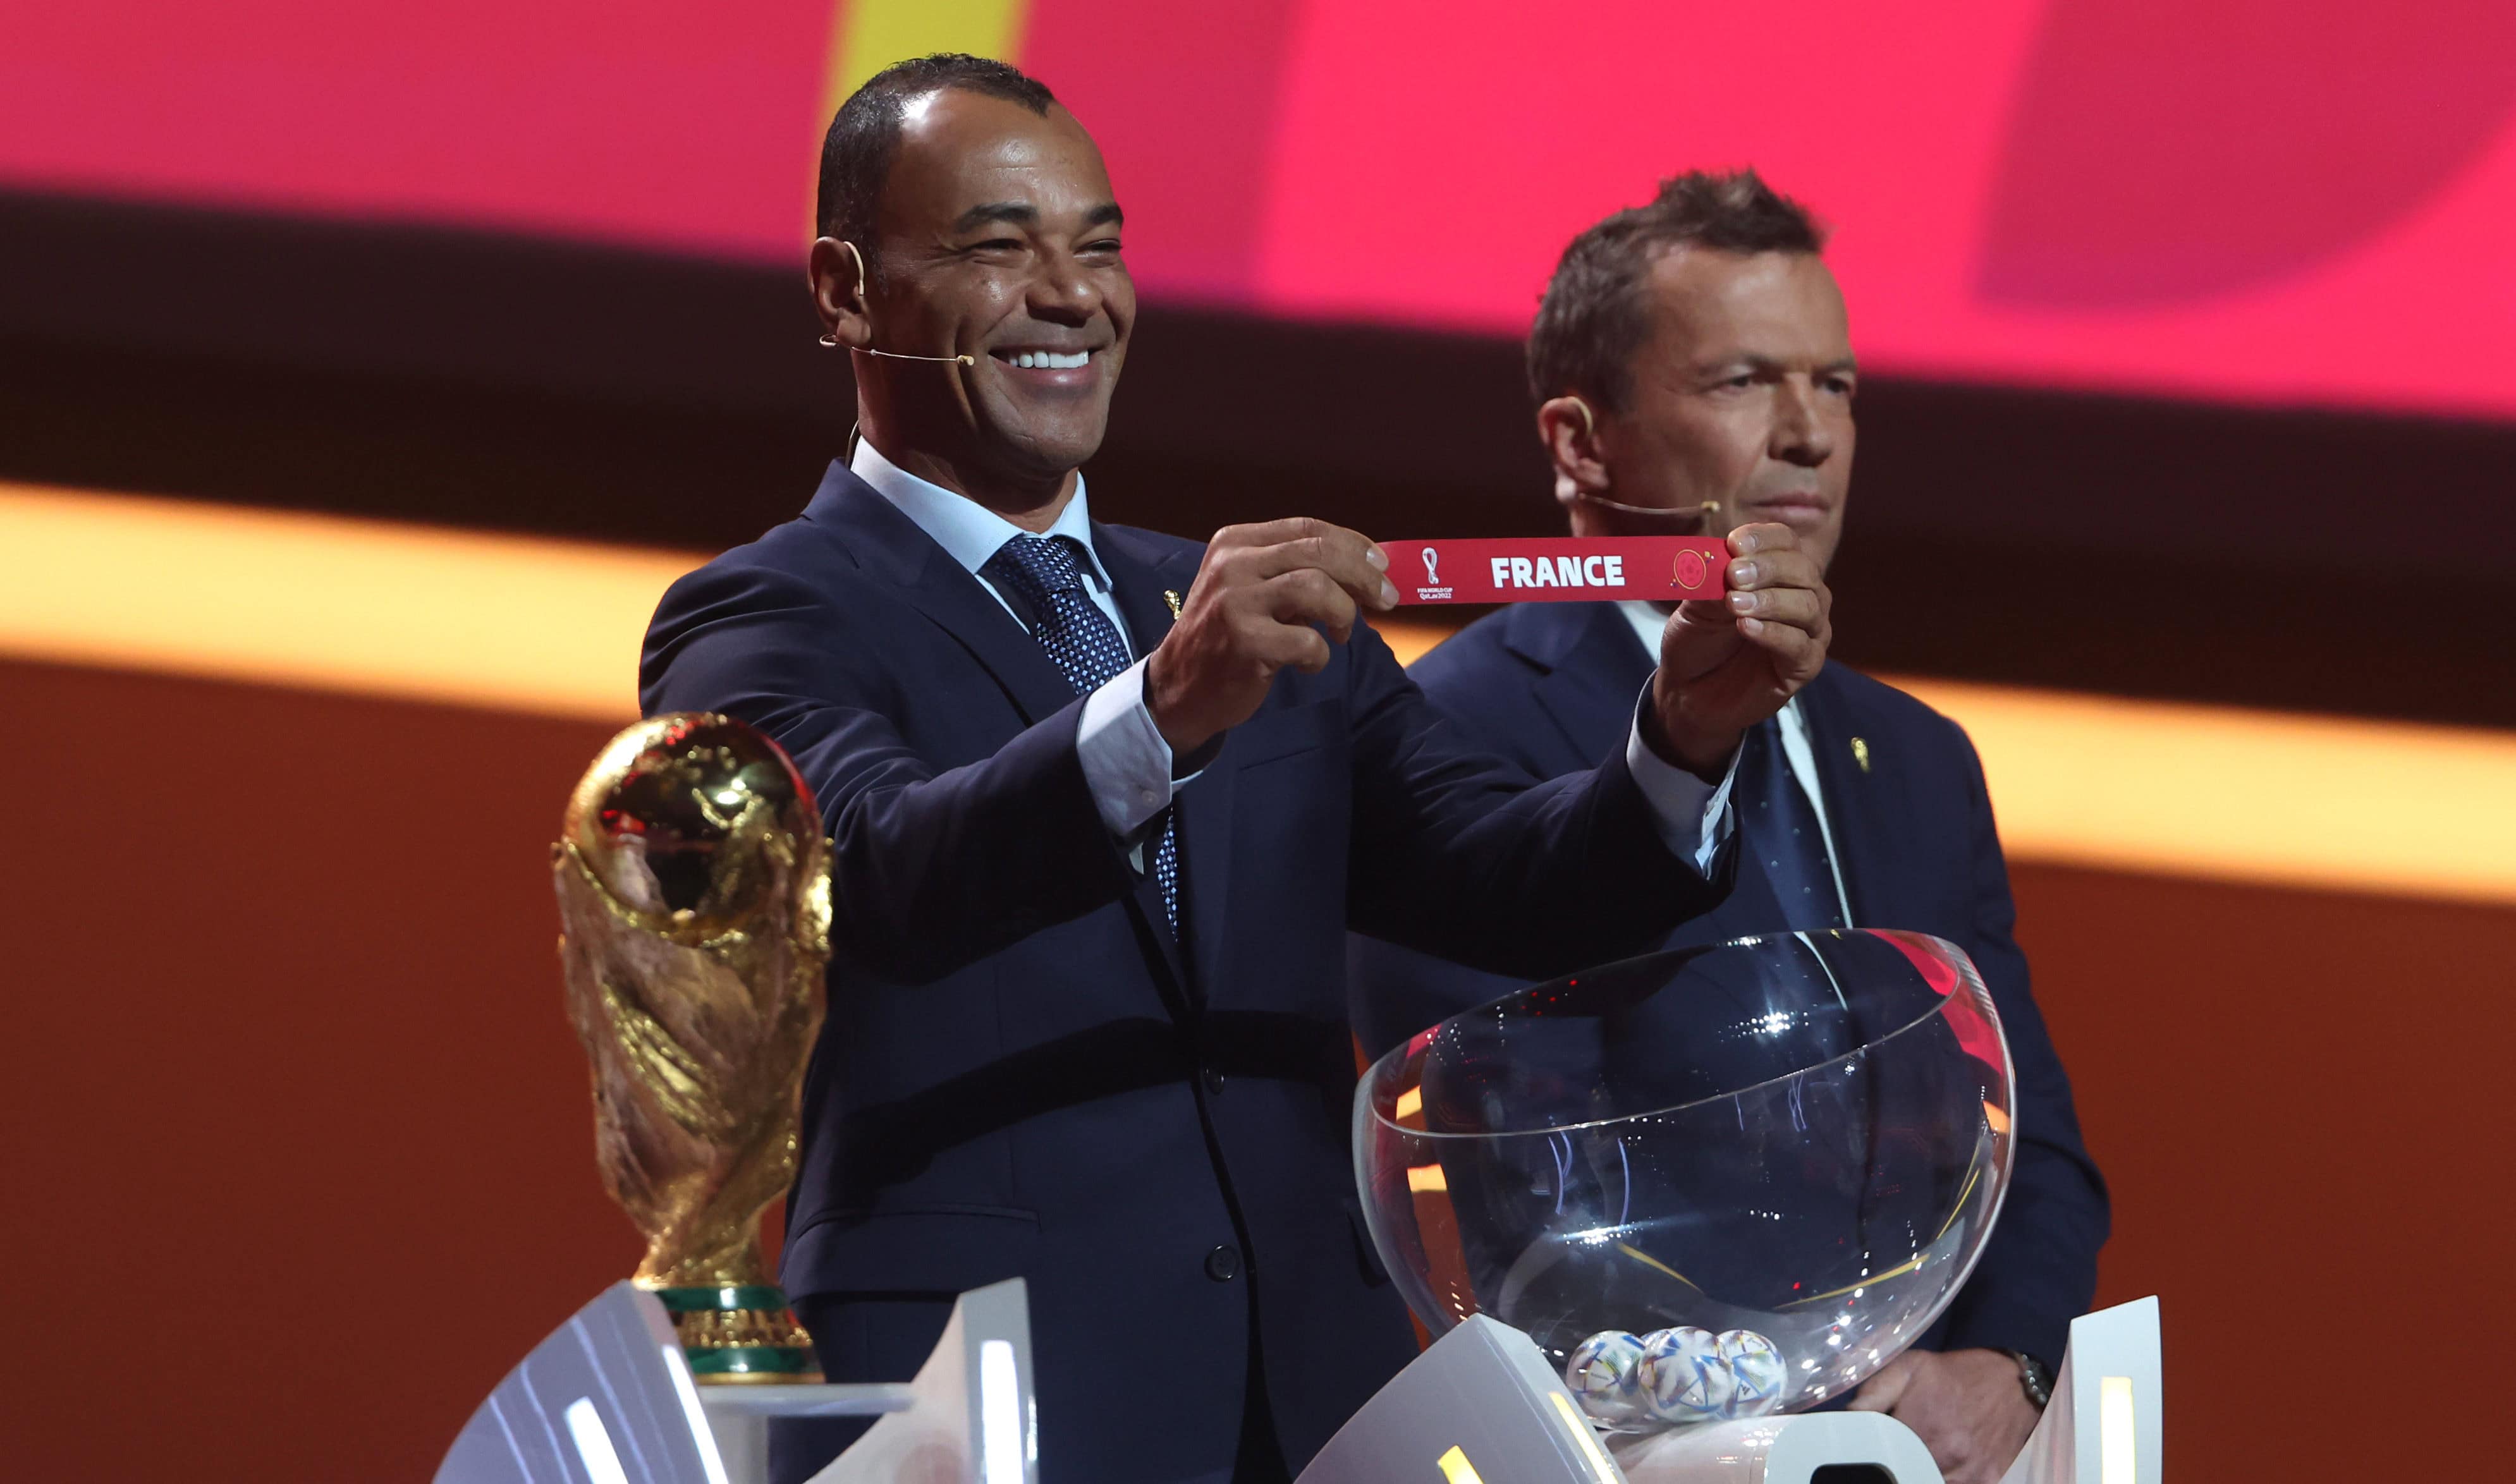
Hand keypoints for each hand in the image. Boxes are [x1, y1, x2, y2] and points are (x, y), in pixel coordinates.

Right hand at [1146, 517, 1396, 753]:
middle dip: (1363, 575)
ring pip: (1316, 587)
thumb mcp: (1251, 590)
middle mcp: (1233, 564)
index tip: (1381, 565)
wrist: (1179, 687)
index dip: (1353, 544)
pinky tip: (1308, 664)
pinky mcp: (1244, 642)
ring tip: (1342, 634)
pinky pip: (1307, 640)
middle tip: (1386, 599)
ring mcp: (1235, 602)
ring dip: (1343, 613)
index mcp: (1235, 543)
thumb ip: (1294, 573)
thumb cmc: (1226, 636)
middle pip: (1318, 552)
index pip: (1307, 528)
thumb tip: (1365, 570)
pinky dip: (1320, 655)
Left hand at [1644, 522, 1830, 776]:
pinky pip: (1799, 645)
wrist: (1687, 692)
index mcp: (1778, 572)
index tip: (1734, 543)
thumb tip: (1724, 561)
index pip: (1785, 541)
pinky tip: (1747, 627)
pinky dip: (1773, 633)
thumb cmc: (1697, 641)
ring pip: (1807, 606)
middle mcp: (1802, 596)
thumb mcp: (1697, 604)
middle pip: (1802, 570)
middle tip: (1734, 574)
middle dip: (1768, 568)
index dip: (1764, 538)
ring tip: (1735, 604)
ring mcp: (1808, 632)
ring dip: (1770, 601)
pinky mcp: (1805, 666)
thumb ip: (1713, 581)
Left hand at [1848, 1348, 2038, 1483]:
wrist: (2015, 1384)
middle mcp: (1948, 1455)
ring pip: (1930, 1481)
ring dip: (1923, 1471)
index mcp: (1922, 1427)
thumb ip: (1874, 1392)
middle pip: (1907, 1473)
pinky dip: (1950, 1477)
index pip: (1884, 1456)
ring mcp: (1971, 1473)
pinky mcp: (1990, 1481)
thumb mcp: (1910, 1367)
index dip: (1877, 1453)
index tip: (1876, 1448)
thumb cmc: (1957, 1374)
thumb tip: (1849, 1416)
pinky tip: (1946, 1462)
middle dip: (1899, 1464)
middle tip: (1900, 1449)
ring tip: (1925, 1451)